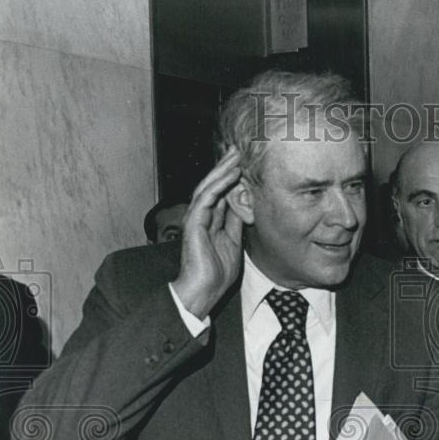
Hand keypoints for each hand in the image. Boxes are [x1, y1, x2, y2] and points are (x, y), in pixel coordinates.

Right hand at [172, 146, 244, 318]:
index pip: (221, 192)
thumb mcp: (234, 242)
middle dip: (226, 166)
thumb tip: (245, 205)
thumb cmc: (217, 272)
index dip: (231, 176)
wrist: (204, 290)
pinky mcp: (194, 223)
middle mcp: (201, 216)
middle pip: (213, 184)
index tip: (245, 161)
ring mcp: (196, 218)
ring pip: (208, 186)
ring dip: (223, 169)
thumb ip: (236, 223)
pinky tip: (231, 174)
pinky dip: (219, 184)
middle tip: (238, 148)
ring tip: (236, 154)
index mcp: (211, 220)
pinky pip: (207, 198)